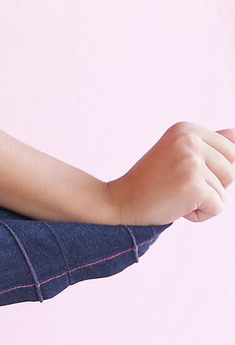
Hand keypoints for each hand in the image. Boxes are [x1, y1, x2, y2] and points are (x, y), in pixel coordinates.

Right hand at [106, 122, 234, 225]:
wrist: (119, 202)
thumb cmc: (152, 182)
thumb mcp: (179, 154)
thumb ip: (208, 144)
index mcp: (186, 129)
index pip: (230, 151)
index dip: (213, 171)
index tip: (182, 174)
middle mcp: (189, 140)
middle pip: (232, 169)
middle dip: (213, 185)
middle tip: (181, 186)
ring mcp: (191, 161)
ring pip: (225, 191)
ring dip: (204, 201)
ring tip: (176, 197)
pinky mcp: (193, 185)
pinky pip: (218, 207)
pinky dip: (200, 215)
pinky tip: (176, 208)